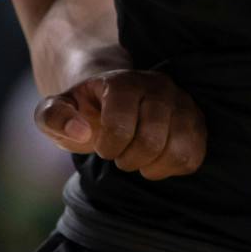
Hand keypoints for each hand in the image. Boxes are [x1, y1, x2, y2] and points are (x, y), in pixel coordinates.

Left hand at [34, 69, 205, 178]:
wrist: (110, 101)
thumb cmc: (82, 110)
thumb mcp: (55, 111)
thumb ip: (53, 117)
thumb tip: (81, 132)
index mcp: (122, 82)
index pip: (120, 125)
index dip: (108, 147)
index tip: (102, 147)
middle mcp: (158, 87)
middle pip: (152, 140)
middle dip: (129, 160)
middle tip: (120, 156)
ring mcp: (182, 103)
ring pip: (179, 150)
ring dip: (153, 166)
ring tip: (140, 159)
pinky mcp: (197, 122)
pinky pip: (194, 158)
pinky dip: (172, 168)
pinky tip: (156, 161)